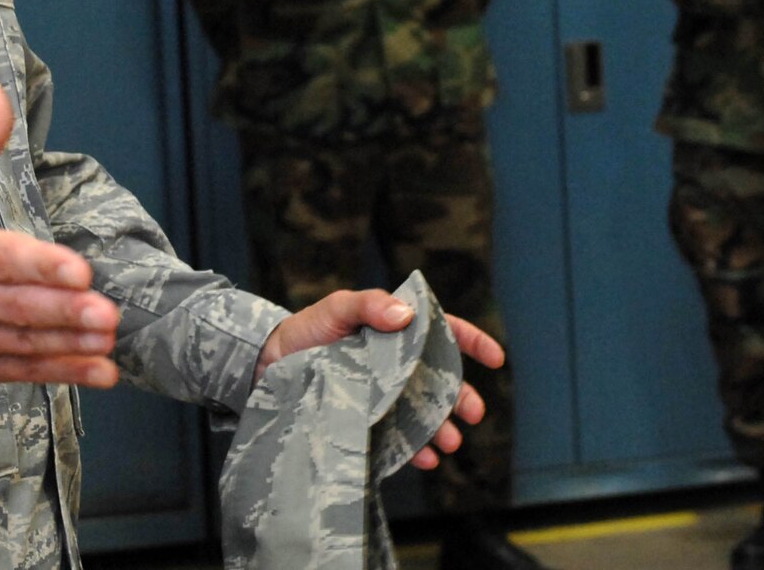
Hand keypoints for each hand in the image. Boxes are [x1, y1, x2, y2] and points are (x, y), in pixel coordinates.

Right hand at [0, 69, 123, 387]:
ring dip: (69, 343)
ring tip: (108, 338)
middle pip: (16, 306)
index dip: (38, 265)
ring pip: (24, 341)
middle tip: (105, 310)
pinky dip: (63, 374)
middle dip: (63, 310)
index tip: (76, 267)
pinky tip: (103, 372)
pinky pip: (23, 371)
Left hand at [257, 290, 504, 469]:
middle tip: (474, 414)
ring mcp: (384, 394)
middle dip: (462, 397)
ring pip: (424, 411)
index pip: (443, 332)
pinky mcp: (367, 421)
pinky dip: (414, 448)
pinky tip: (424, 458)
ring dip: (442, 427)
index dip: (472, 343)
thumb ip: (370, 304)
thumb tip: (407, 315)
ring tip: (450, 443)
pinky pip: (397, 437)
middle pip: (441, 379)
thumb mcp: (337, 307)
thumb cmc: (306, 330)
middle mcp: (396, 364)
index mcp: (396, 332)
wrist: (267, 365)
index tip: (497, 359)